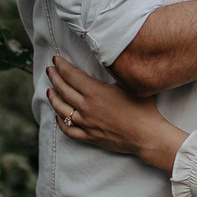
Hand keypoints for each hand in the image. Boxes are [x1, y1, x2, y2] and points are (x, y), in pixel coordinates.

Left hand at [46, 56, 187, 172]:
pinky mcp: (90, 137)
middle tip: (49, 69)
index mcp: (95, 92)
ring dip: (53, 98)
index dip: (61, 66)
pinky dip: (60, 122)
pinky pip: (69, 131)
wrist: (147, 136)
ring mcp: (86, 124)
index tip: (56, 59)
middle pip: (63, 90)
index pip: (71, 75)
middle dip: (54, 77)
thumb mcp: (127, 85)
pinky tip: (58, 116)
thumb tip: (105, 61)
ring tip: (50, 90)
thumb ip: (113, 74)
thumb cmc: (142, 109)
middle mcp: (87, 107)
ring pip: (62, 110)